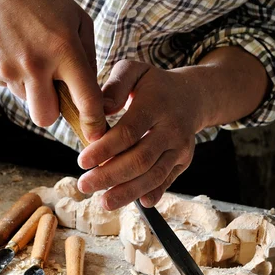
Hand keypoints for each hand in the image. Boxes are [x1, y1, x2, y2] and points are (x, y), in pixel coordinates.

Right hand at [0, 0, 105, 140]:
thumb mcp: (76, 17)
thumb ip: (88, 56)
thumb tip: (90, 90)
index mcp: (64, 49)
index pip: (86, 99)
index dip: (93, 122)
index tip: (95, 133)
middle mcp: (34, 64)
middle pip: (46, 118)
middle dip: (51, 111)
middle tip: (51, 90)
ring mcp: (5, 68)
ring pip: (24, 99)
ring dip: (29, 85)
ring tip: (25, 52)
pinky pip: (3, 84)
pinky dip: (8, 72)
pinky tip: (7, 47)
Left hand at [77, 60, 201, 208]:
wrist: (192, 96)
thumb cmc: (153, 84)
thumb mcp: (134, 71)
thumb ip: (115, 85)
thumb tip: (99, 110)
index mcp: (156, 104)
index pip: (128, 132)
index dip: (104, 149)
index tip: (82, 161)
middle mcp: (172, 128)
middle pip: (140, 159)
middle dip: (110, 176)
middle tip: (85, 185)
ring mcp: (180, 147)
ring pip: (154, 175)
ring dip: (128, 192)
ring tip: (104, 202)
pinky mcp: (184, 161)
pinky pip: (167, 181)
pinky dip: (154, 193)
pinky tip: (139, 202)